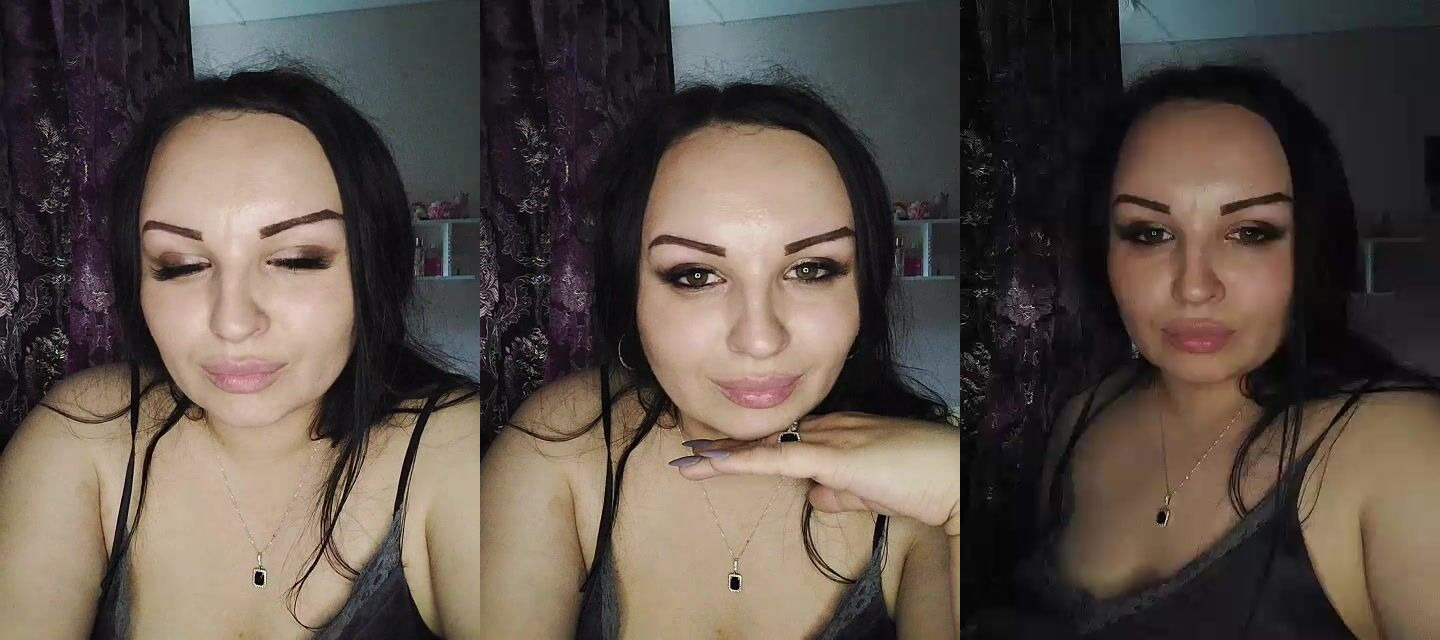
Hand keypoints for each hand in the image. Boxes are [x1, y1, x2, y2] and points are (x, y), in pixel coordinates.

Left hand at [669, 412, 960, 534]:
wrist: (954, 477)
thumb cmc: (922, 483)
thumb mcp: (872, 492)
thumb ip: (841, 493)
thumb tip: (814, 496)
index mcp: (840, 433)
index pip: (786, 439)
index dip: (750, 446)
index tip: (719, 451)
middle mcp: (831, 428)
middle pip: (769, 438)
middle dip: (727, 446)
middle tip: (689, 452)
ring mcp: (831, 440)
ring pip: (766, 447)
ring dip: (724, 457)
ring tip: (688, 463)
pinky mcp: (834, 458)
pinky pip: (779, 459)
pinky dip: (744, 462)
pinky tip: (715, 465)